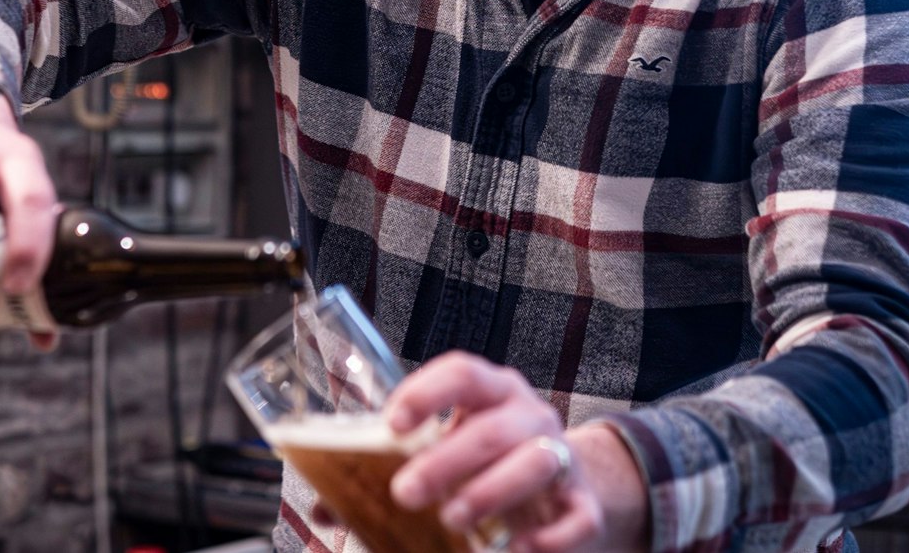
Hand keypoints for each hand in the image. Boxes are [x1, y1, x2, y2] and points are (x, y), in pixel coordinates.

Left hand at [378, 351, 647, 552]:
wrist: (561, 486)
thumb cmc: (486, 461)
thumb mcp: (445, 452)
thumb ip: (390, 473)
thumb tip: (325, 510)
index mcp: (491, 391)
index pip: (463, 373)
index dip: (428, 393)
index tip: (394, 423)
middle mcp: (529, 416)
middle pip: (491, 428)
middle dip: (446, 461)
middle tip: (405, 492)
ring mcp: (561, 457)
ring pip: (537, 463)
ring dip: (490, 492)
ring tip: (453, 520)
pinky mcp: (583, 504)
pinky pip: (577, 518)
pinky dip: (547, 539)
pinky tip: (515, 551)